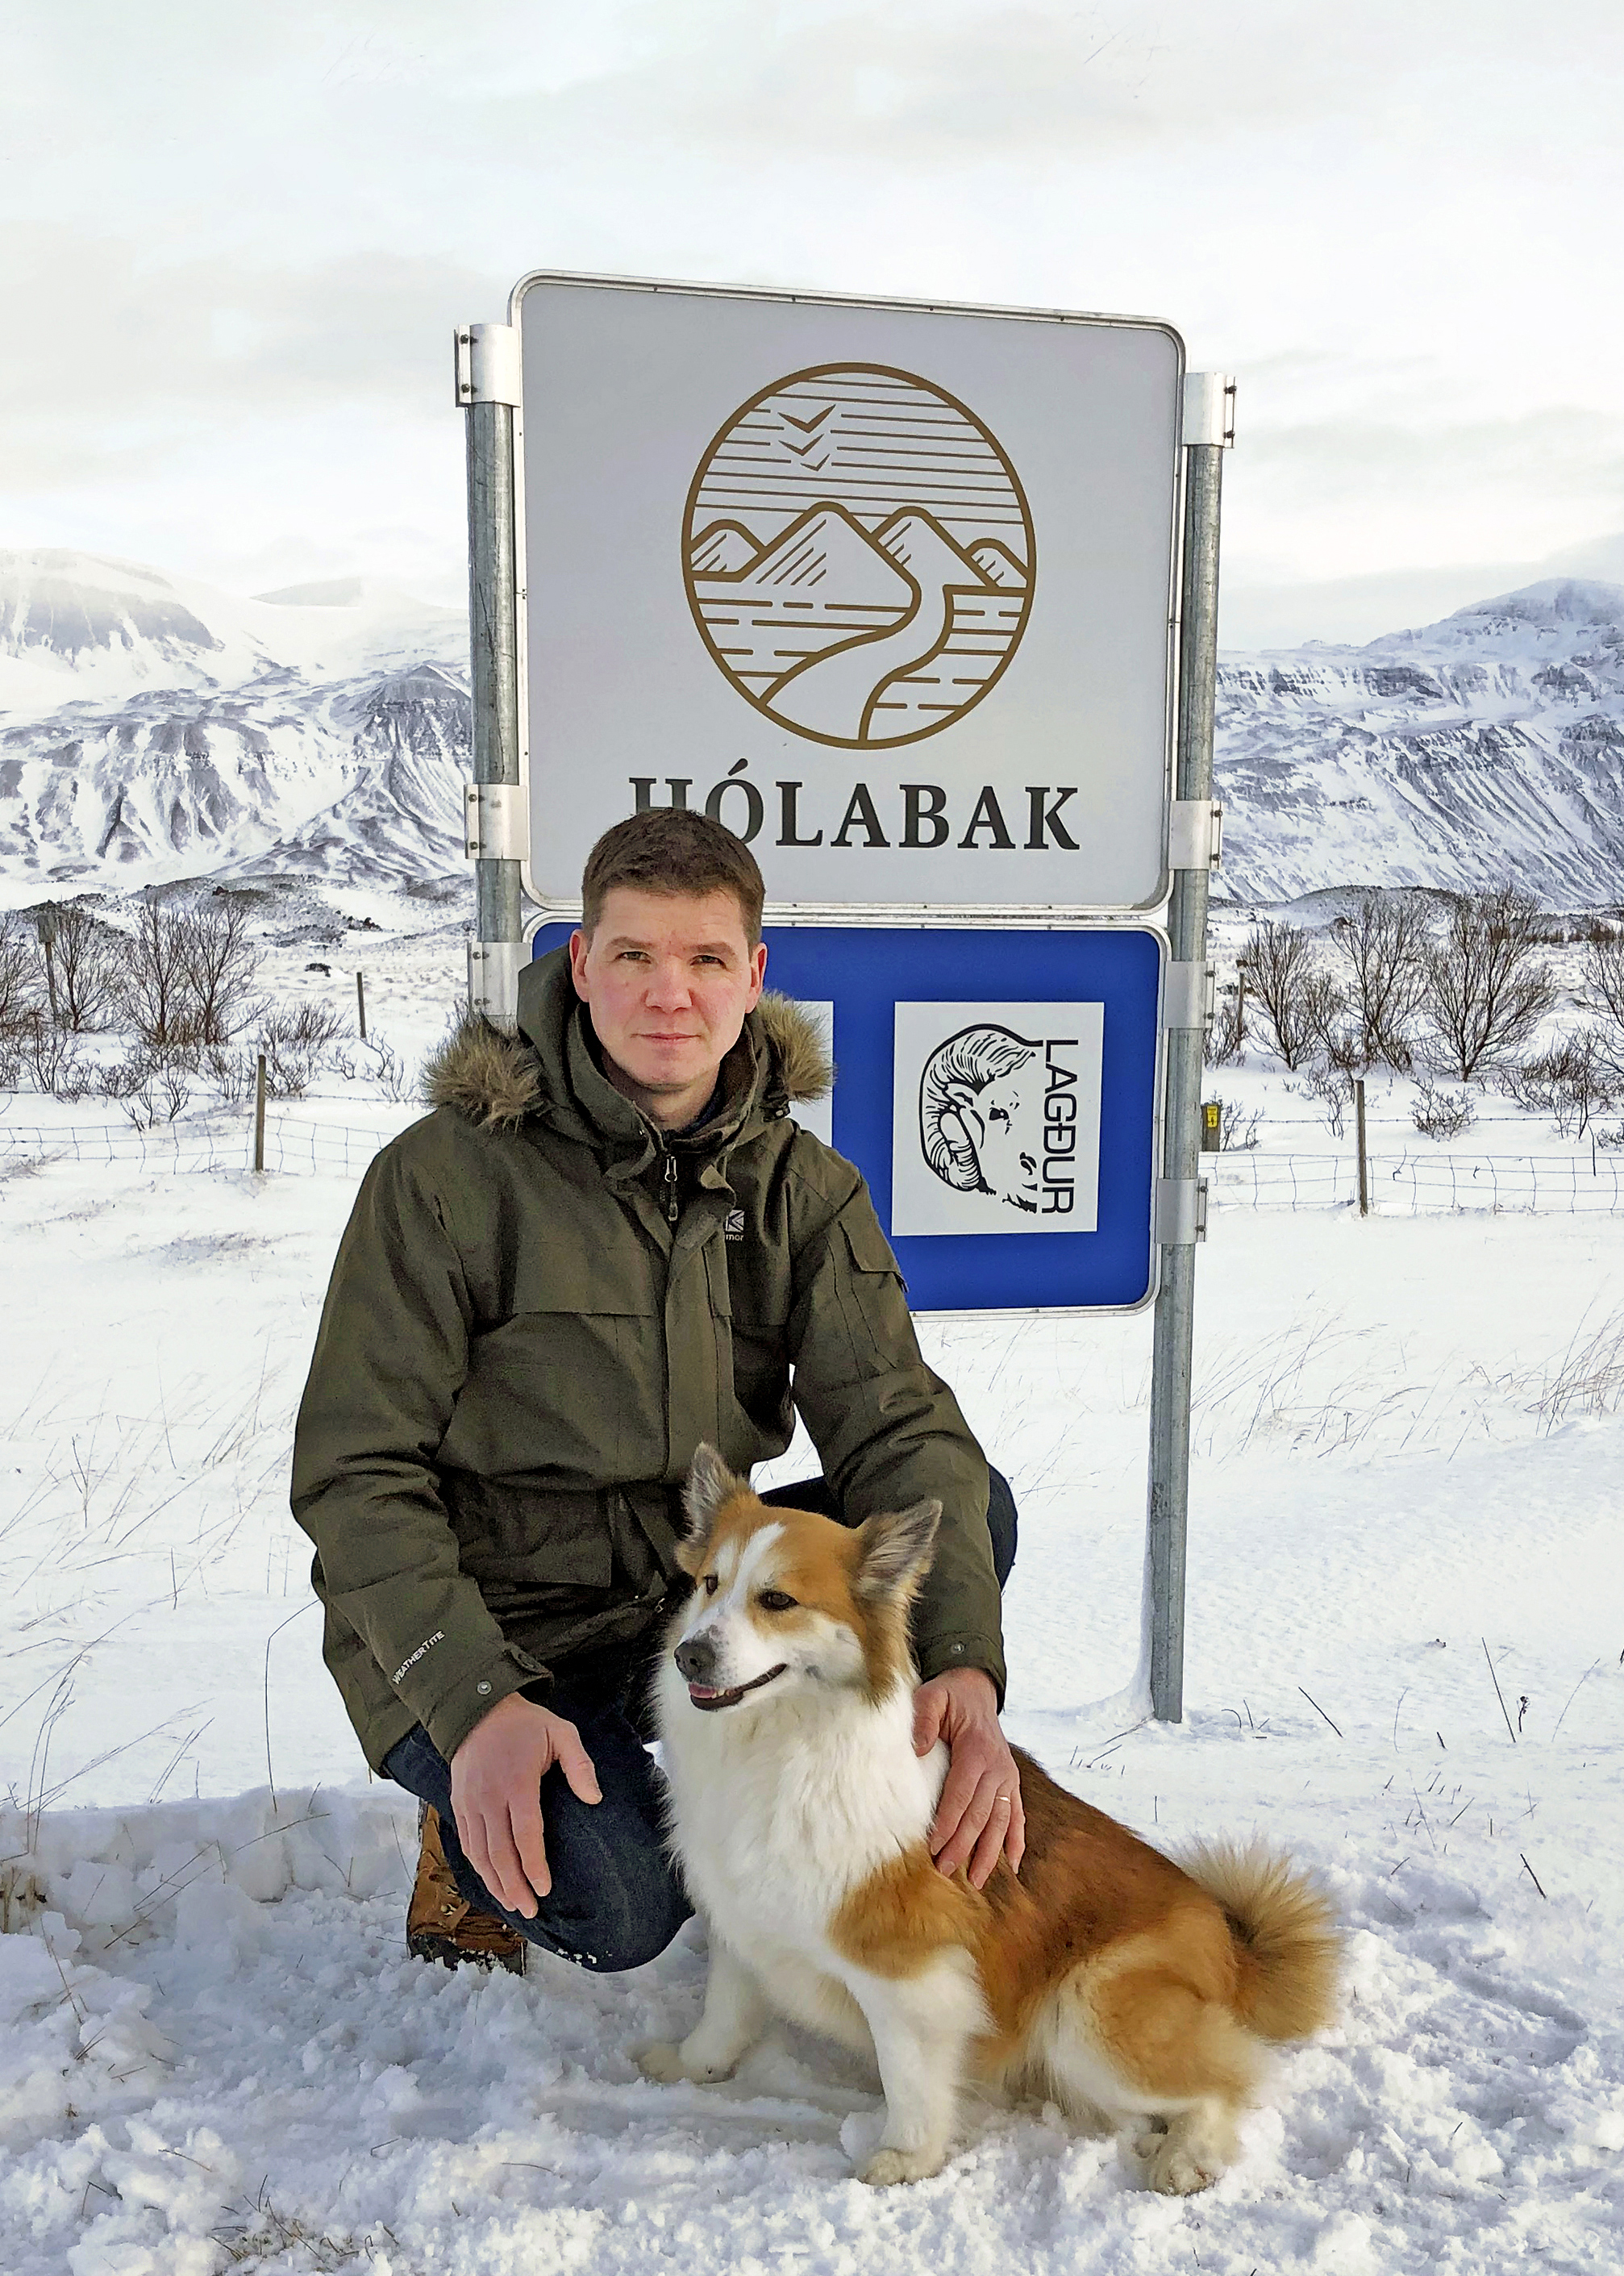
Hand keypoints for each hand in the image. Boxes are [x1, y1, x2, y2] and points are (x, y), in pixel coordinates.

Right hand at [449, 1692, 600, 1916]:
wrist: (476, 1708)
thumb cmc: (525, 1724)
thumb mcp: (561, 1732)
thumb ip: (579, 1765)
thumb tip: (594, 1799)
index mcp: (518, 1783)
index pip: (525, 1834)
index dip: (534, 1866)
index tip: (545, 1889)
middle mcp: (489, 1798)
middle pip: (500, 1853)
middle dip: (514, 1886)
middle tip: (530, 1910)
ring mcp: (470, 1803)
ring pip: (480, 1854)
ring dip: (495, 1883)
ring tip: (513, 1904)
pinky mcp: (458, 1804)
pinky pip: (467, 1843)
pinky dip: (478, 1867)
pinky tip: (491, 1881)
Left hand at [912, 1667, 1024, 1888]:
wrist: (976, 1690)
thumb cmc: (949, 1697)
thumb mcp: (931, 1696)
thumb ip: (922, 1718)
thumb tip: (917, 1749)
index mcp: (976, 1749)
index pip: (961, 1792)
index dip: (949, 1821)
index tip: (933, 1846)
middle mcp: (998, 1766)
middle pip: (981, 1813)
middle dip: (964, 1845)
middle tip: (945, 1870)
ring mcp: (1008, 1776)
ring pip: (1001, 1821)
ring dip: (990, 1852)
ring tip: (977, 1881)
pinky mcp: (1011, 1782)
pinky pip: (1017, 1815)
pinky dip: (1016, 1840)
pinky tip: (1012, 1865)